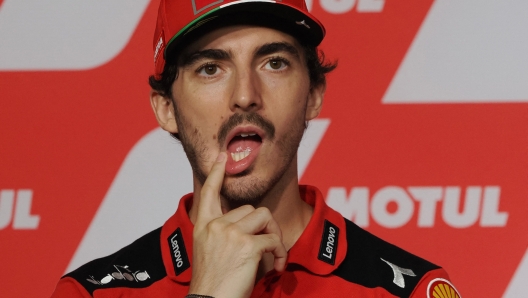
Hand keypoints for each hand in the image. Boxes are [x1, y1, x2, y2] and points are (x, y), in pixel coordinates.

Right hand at [188, 152, 286, 297]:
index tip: (222, 158)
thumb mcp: (210, 251)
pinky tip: (276, 266)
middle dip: (264, 225)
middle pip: (250, 208)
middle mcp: (215, 225)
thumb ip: (223, 233)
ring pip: (264, 217)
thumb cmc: (213, 283)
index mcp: (204, 226)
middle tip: (267, 245)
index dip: (216, 173)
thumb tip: (249, 225)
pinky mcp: (247, 245)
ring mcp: (230, 233)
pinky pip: (274, 239)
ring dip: (273, 235)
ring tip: (272, 255)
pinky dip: (280, 253)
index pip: (208, 193)